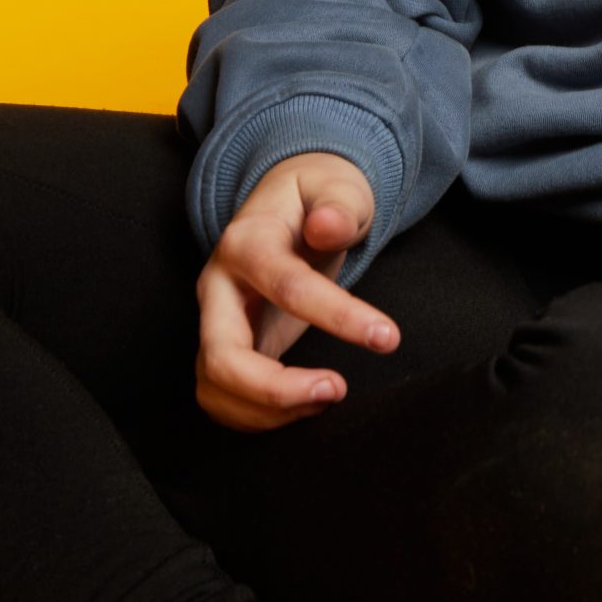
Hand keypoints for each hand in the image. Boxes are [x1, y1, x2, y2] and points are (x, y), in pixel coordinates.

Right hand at [194, 151, 400, 431]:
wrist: (286, 203)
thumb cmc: (316, 196)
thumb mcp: (336, 186)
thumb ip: (338, 204)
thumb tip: (328, 225)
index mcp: (246, 242)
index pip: (287, 286)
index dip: (337, 316)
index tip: (387, 338)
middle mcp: (217, 287)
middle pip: (222, 356)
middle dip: (276, 389)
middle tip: (337, 390)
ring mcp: (214, 321)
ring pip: (215, 386)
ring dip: (268, 410)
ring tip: (326, 399)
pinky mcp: (224, 346)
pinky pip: (223, 397)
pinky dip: (259, 416)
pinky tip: (306, 405)